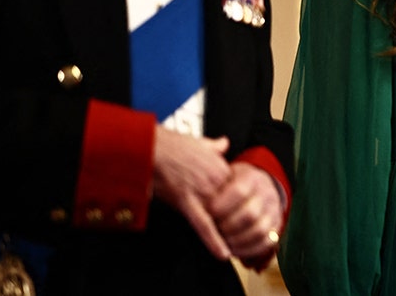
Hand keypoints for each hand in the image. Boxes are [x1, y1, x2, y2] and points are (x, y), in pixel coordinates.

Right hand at [152, 128, 231, 259]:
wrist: (154, 147)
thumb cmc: (173, 144)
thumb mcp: (201, 142)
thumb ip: (216, 147)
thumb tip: (224, 143)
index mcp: (221, 169)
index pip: (240, 195)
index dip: (240, 208)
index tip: (242, 217)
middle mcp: (216, 182)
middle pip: (233, 209)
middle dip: (235, 224)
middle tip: (238, 238)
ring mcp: (202, 192)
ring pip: (221, 219)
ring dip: (227, 234)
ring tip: (233, 248)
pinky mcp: (186, 202)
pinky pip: (204, 225)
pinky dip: (214, 241)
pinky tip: (223, 254)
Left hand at [207, 161, 283, 259]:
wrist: (258, 188)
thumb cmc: (232, 182)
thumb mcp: (225, 170)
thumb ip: (216, 163)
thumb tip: (217, 147)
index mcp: (253, 177)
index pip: (240, 191)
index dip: (223, 204)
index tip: (208, 212)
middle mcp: (268, 194)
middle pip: (250, 214)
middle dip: (228, 226)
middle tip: (213, 231)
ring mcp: (274, 212)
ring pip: (259, 230)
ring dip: (238, 240)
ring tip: (222, 243)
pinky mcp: (276, 228)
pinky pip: (266, 243)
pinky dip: (249, 250)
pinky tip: (234, 251)